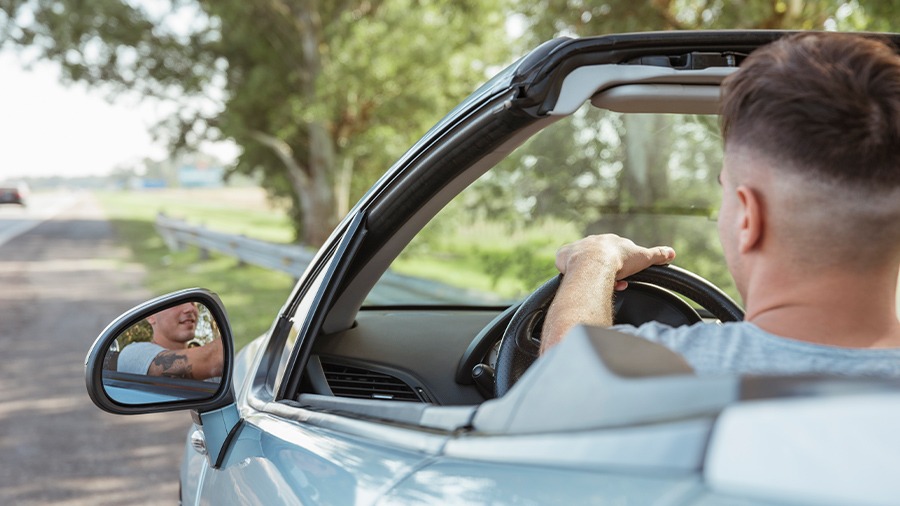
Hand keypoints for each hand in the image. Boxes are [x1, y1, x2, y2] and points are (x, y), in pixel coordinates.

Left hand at [555, 234, 675, 289]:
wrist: (595, 262)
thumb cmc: (620, 260)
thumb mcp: (643, 258)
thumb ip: (657, 254)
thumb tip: (672, 252)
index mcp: (610, 242)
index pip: (615, 254)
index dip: (620, 268)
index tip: (621, 280)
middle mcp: (593, 242)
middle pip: (599, 259)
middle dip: (605, 272)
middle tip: (609, 285)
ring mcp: (577, 248)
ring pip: (582, 261)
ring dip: (588, 273)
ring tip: (593, 286)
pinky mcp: (563, 255)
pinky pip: (564, 260)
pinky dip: (567, 268)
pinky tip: (572, 277)